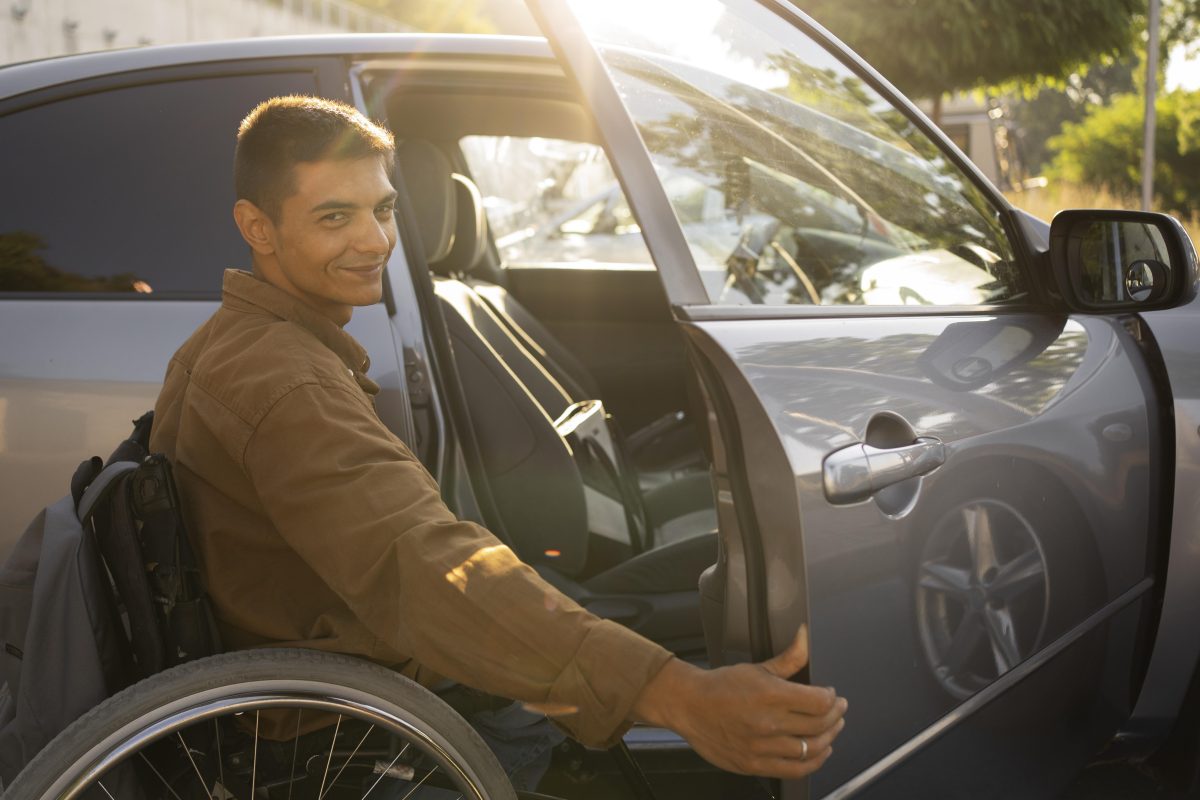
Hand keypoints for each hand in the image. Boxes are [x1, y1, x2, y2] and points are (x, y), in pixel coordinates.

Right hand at [631, 626, 846, 779]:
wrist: (689, 706)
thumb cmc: (721, 686)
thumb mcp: (757, 667)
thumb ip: (789, 658)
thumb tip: (805, 636)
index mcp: (771, 695)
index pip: (819, 701)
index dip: (832, 698)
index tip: (833, 695)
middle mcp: (768, 723)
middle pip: (819, 725)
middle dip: (836, 716)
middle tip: (839, 710)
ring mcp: (762, 747)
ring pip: (811, 749)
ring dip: (829, 739)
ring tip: (832, 730)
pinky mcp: (755, 765)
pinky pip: (795, 770)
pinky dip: (813, 762)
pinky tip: (819, 752)